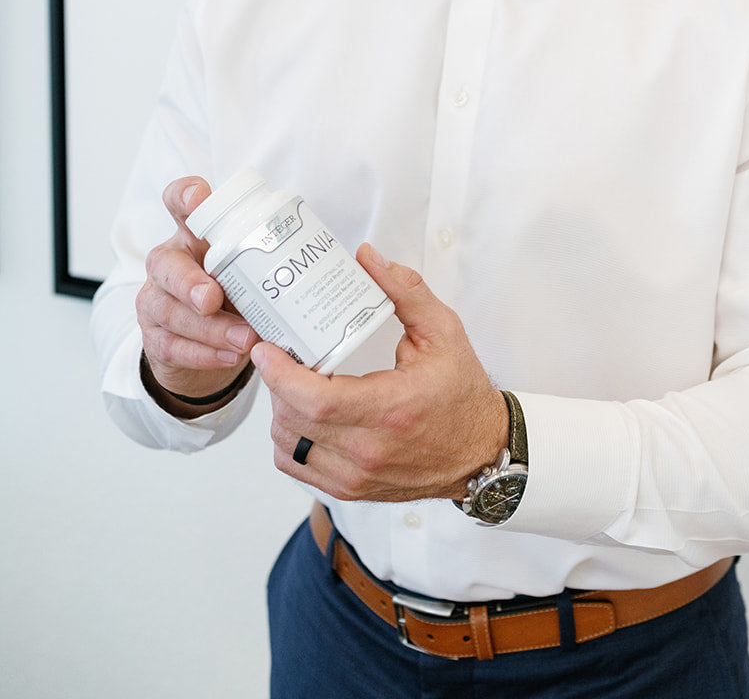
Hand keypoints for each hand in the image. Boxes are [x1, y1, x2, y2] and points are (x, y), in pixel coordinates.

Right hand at [136, 176, 258, 411]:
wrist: (203, 341)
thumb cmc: (235, 290)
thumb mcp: (250, 266)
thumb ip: (278, 256)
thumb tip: (345, 255)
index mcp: (193, 233)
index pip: (180, 202)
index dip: (186, 195)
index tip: (200, 198)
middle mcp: (170, 260)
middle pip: (165, 263)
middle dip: (188, 282)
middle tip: (213, 298)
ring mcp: (157, 298)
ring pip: (169, 310)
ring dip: (209, 329)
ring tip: (244, 339)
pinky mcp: (154, 335)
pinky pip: (172, 346)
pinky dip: (204, 354)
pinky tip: (230, 356)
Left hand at [253, 245, 508, 502]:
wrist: (482, 451)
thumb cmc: (463, 392)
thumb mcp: (443, 330)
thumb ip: (404, 290)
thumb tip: (366, 257)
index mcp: (391, 408)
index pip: (315, 399)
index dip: (280, 374)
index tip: (266, 348)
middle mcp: (370, 450)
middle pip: (293, 421)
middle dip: (276, 384)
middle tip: (281, 354)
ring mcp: (358, 477)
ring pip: (288, 447)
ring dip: (280, 412)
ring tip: (292, 383)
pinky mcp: (352, 490)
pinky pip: (298, 468)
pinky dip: (289, 440)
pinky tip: (302, 414)